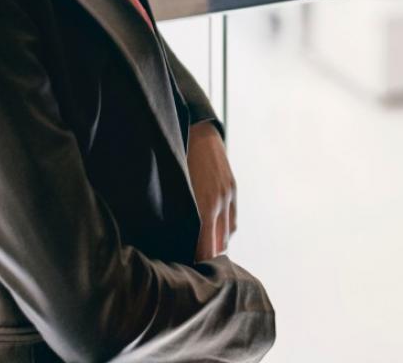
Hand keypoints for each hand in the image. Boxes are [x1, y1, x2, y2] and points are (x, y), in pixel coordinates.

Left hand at [186, 121, 236, 260]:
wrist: (198, 130)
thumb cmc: (178, 158)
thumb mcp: (174, 187)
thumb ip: (177, 212)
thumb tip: (170, 236)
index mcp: (204, 206)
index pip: (204, 248)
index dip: (196, 262)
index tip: (185, 273)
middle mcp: (220, 202)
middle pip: (217, 244)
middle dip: (206, 259)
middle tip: (192, 272)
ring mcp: (228, 195)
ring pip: (227, 234)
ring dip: (217, 247)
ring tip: (203, 258)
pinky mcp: (232, 188)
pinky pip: (232, 220)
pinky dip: (224, 232)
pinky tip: (214, 236)